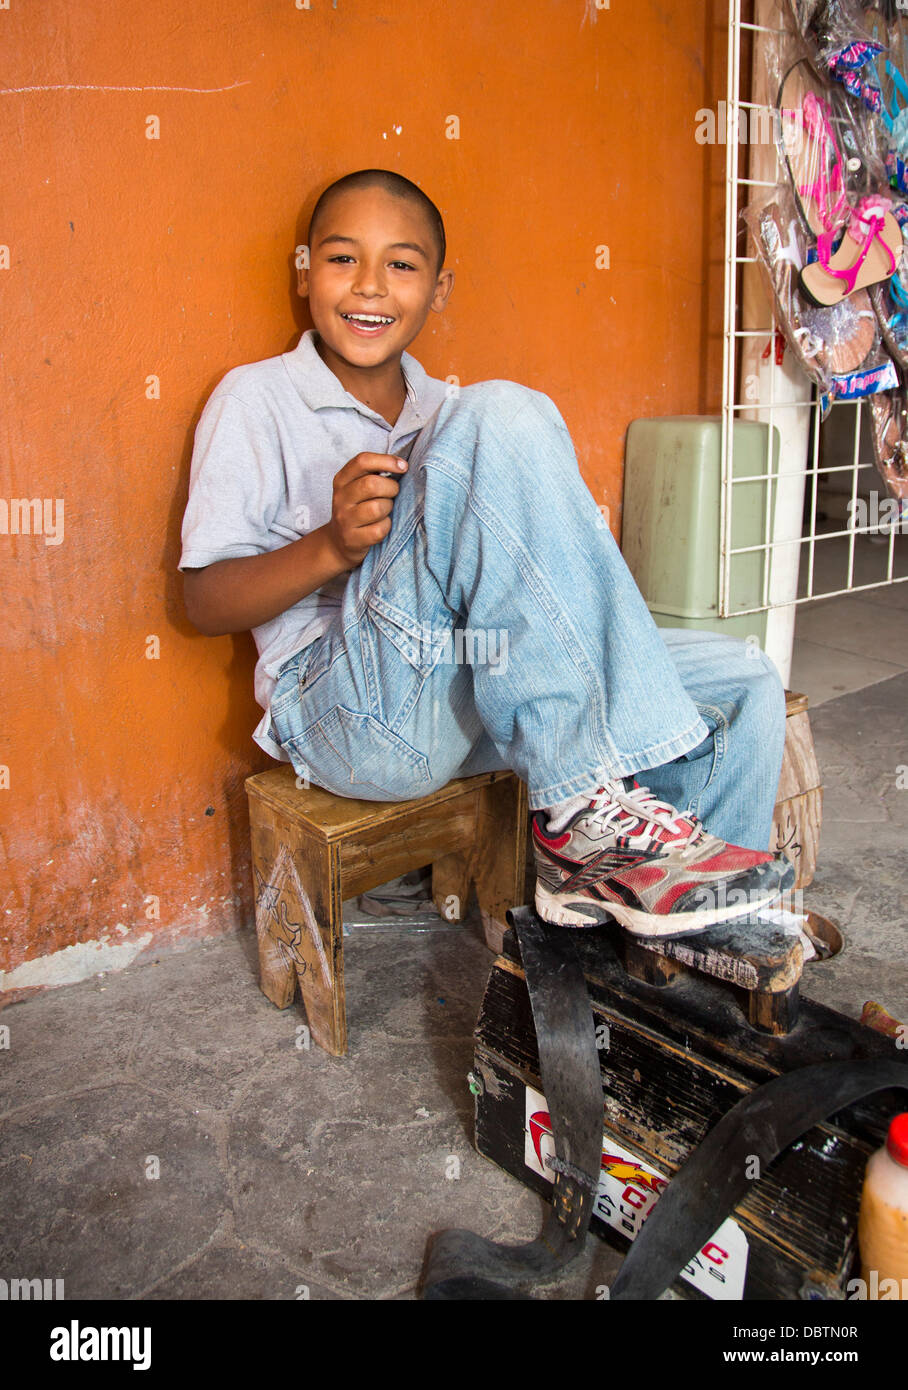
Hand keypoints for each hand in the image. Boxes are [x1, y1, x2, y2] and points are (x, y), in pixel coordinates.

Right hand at [325, 452, 408, 569]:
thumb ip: (374, 473)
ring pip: (377, 508)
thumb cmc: (358, 508)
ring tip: (385, 510)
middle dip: (391, 488)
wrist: (338, 541)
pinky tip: (381, 525)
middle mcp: (340, 498)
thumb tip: (402, 465)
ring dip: (389, 508)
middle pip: (372, 484)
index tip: (403, 467)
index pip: (363, 461)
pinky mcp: (352, 539)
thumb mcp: (357, 487)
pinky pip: (379, 530)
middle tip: (393, 493)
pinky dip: (386, 527)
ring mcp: (344, 519)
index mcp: (342, 479)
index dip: (386, 460)